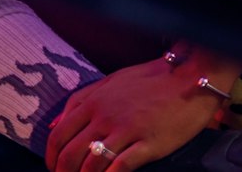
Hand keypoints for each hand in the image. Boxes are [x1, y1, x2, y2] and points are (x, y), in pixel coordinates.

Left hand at [42, 56, 227, 170]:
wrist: (189, 77)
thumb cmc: (150, 80)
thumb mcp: (109, 82)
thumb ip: (79, 101)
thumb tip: (53, 125)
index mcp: (93, 101)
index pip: (59, 135)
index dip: (52, 157)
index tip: (54, 168)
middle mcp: (105, 116)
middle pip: (71, 153)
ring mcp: (127, 130)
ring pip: (92, 163)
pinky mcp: (149, 143)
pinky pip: (121, 166)